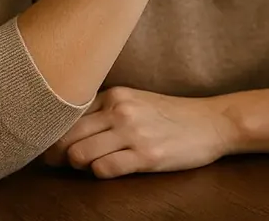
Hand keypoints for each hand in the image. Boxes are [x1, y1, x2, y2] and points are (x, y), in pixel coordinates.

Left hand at [43, 86, 234, 178]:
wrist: (213, 122)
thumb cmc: (172, 115)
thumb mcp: (136, 100)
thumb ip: (104, 109)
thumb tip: (66, 131)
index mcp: (115, 95)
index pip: (66, 115)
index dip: (54, 134)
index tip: (55, 146)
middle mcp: (121, 110)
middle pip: (65, 137)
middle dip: (58, 155)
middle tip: (63, 163)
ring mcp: (134, 133)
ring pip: (79, 155)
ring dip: (80, 166)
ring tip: (91, 166)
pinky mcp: (147, 156)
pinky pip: (104, 170)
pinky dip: (101, 173)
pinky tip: (112, 169)